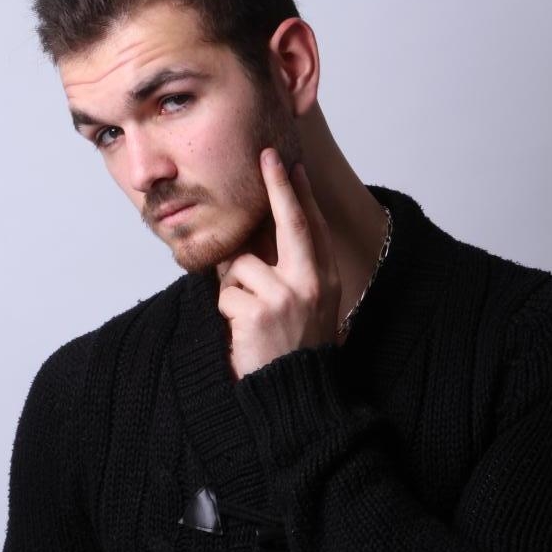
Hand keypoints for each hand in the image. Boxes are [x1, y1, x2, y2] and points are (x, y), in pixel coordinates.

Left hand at [218, 148, 341, 381]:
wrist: (295, 396)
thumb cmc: (295, 352)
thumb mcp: (306, 310)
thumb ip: (290, 276)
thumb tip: (253, 242)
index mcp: (326, 281)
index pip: (313, 228)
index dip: (300, 196)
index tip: (291, 166)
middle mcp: (311, 283)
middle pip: (292, 223)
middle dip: (279, 186)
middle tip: (268, 156)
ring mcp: (286, 296)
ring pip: (241, 266)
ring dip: (233, 290)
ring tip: (248, 320)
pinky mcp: (260, 312)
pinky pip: (226, 295)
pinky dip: (227, 312)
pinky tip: (244, 333)